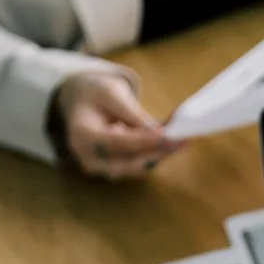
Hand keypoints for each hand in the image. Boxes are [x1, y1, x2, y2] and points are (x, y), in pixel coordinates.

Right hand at [52, 70, 178, 179]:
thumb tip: (160, 133)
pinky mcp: (114, 171)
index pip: (118, 143)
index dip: (144, 141)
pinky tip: (171, 143)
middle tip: (183, 140)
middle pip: (129, 163)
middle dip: (158, 152)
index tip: (168, 136)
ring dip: (160, 155)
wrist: (80, 102)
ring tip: (181, 140)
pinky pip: (138, 166)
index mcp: (83, 136)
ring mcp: (101, 169)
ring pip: (137, 168)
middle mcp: (90, 159)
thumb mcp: (112, 92)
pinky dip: (155, 155)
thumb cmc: (94, 93)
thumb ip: (133, 114)